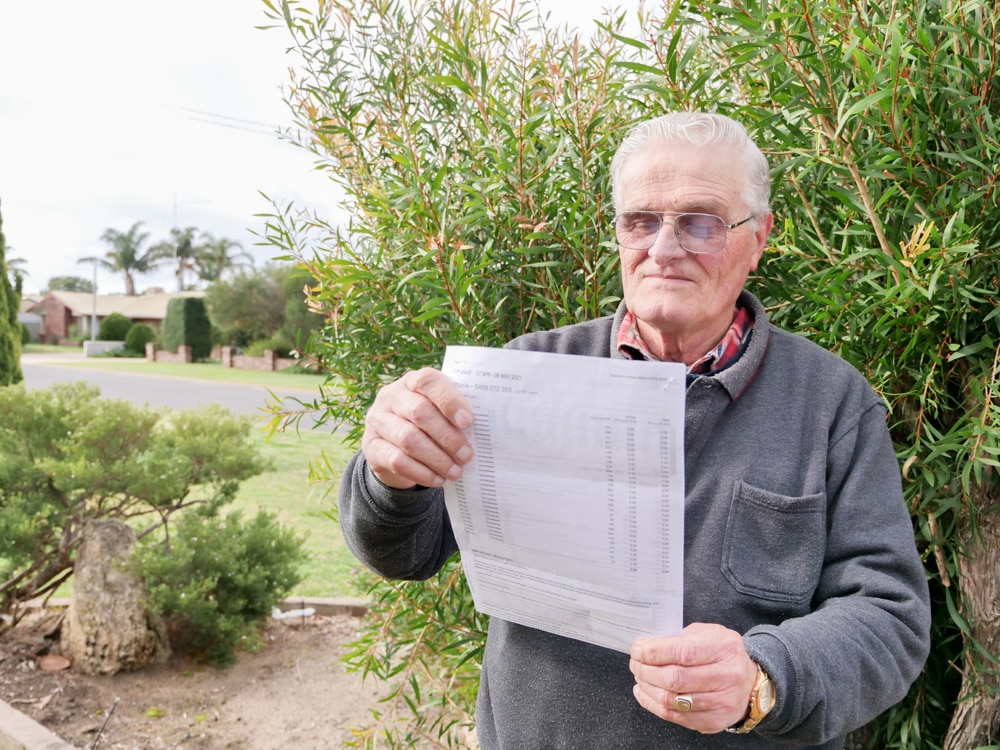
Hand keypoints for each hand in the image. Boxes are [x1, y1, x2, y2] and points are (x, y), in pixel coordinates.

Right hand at [361, 367, 474, 488]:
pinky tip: (438, 479)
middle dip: (448, 436)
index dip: (449, 400)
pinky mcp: (370, 446)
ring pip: (409, 439)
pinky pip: (397, 460)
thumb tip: (482, 431)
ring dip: (437, 458)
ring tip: (456, 471)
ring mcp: (377, 420)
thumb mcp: (438, 413)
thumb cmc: (426, 425)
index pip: (428, 381)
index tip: (468, 422)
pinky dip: (421, 472)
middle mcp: (390, 396)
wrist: (393, 447)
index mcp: (411, 382)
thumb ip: (454, 415)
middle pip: (420, 412)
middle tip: (467, 455)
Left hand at [630, 623, 756, 732]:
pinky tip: (644, 692)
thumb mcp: (709, 634)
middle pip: (675, 679)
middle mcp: (727, 677)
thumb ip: (682, 637)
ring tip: (639, 676)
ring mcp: (721, 703)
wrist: (751, 682)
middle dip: (646, 670)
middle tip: (635, 663)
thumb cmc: (723, 653)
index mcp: (725, 649)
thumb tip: (649, 645)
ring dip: (647, 687)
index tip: (638, 649)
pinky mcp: (713, 722)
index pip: (683, 652)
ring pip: (672, 700)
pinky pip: (675, 717)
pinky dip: (652, 704)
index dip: (655, 652)